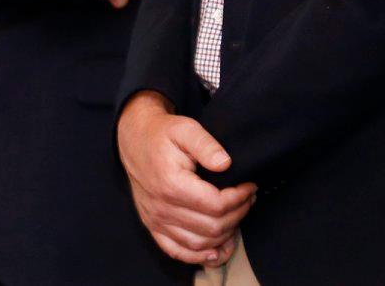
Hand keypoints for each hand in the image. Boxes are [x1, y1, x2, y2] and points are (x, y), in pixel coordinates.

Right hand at [116, 92, 254, 266]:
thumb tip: (226, 163)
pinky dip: (199, 257)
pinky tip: (216, 250)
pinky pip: (177, 252)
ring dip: (224, 236)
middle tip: (247, 200)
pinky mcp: (153, 226)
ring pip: (199, 244)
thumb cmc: (162, 134)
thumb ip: (206, 145)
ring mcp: (156, 220)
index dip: (239, 199)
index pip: (216, 205)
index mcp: (172, 184)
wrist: (135, 140)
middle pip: (211, 228)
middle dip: (237, 215)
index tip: (249, 187)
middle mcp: (162, 207)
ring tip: (237, 217)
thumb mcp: (185, 128)